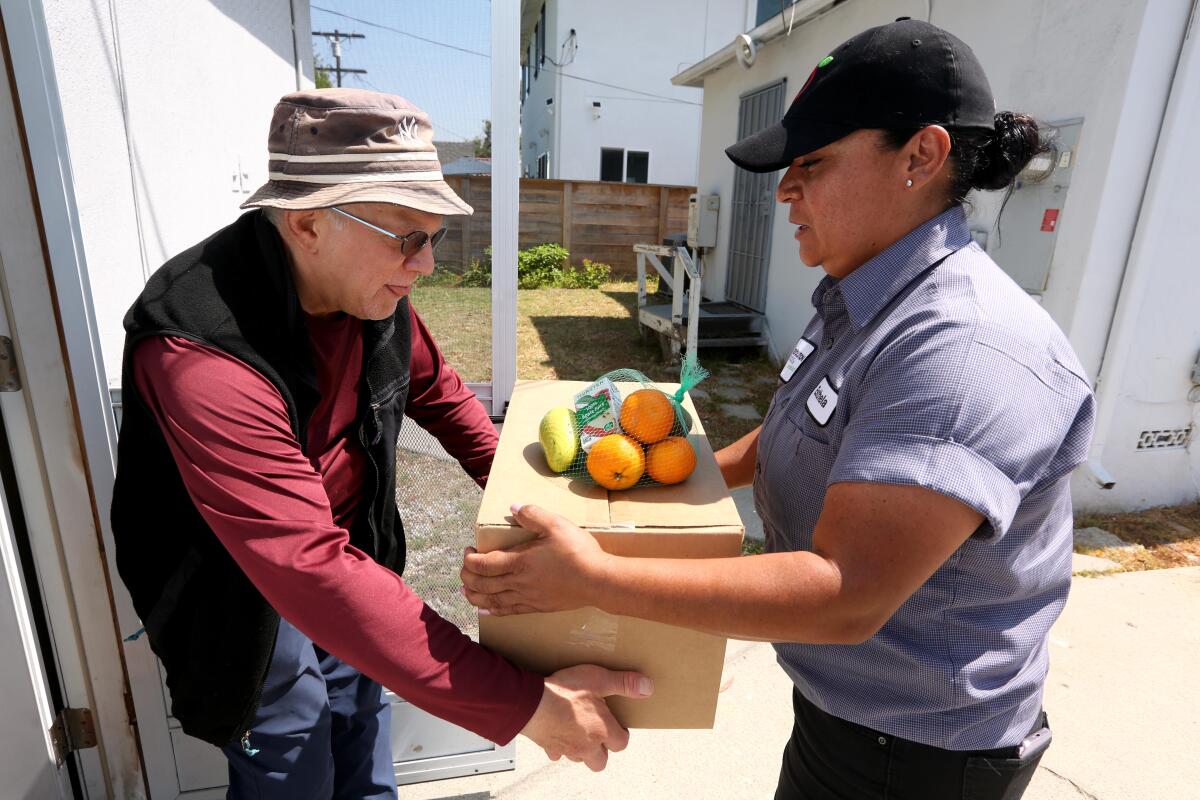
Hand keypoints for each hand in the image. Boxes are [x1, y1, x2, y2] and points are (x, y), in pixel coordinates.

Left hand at [461, 504, 610, 614]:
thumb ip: (532, 514)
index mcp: (519, 561)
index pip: (483, 564)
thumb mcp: (556, 524)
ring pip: (492, 600)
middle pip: (482, 584)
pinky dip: (492, 610)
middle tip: (465, 567)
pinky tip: (485, 610)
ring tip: (466, 591)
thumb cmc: (577, 551)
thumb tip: (514, 507)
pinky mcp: (537, 606)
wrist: (598, 581)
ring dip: (474, 595)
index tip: (468, 550)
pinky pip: (508, 611)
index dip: (469, 560)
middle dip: (467, 576)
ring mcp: (527, 597)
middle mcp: (518, 582)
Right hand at [520, 664, 652, 770]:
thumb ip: (623, 683)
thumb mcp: (598, 679)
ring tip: (579, 731)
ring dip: (582, 749)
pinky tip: (558, 732)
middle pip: (601, 762)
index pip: (621, 744)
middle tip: (599, 733)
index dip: (621, 735)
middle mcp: (586, 746)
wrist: (530, 703)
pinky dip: (560, 746)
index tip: (617, 724)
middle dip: (603, 751)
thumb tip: (647, 687)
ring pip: (580, 759)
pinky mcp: (549, 747)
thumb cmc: (565, 691)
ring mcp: (567, 749)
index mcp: (602, 731)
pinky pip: (558, 754)